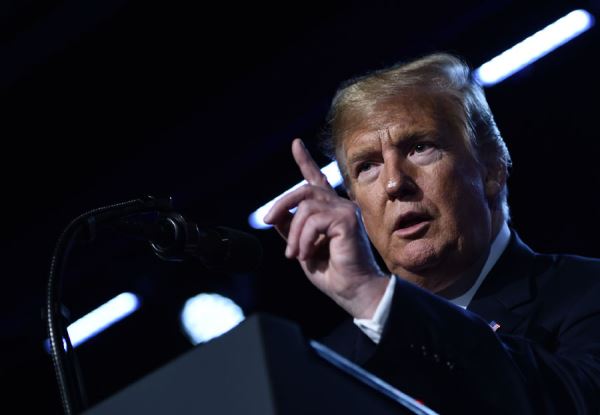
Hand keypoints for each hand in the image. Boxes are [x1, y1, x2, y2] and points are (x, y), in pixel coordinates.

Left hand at [264, 138, 389, 318]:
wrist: (353, 291)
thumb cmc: (332, 273)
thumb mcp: (302, 248)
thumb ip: (292, 229)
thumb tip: (276, 216)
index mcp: (329, 211)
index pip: (315, 180)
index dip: (304, 160)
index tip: (295, 143)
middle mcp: (339, 206)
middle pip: (303, 190)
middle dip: (281, 204)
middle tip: (269, 221)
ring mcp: (345, 211)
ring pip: (305, 208)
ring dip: (294, 234)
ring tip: (296, 255)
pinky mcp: (347, 220)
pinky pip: (313, 221)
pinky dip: (304, 239)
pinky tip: (307, 254)